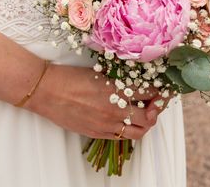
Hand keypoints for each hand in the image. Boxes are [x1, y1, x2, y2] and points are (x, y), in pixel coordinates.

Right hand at [25, 64, 165, 139]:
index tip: (163, 88)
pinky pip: (120, 137)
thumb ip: (119, 80)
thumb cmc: (70, 77)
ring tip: (143, 113)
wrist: (46, 91)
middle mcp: (115, 111)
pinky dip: (128, 130)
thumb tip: (136, 82)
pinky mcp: (96, 133)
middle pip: (149, 117)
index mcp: (117, 91)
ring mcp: (106, 125)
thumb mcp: (100, 72)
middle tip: (156, 102)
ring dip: (145, 123)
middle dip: (156, 109)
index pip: (150, 94)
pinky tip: (126, 121)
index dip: (160, 91)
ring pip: (138, 132)